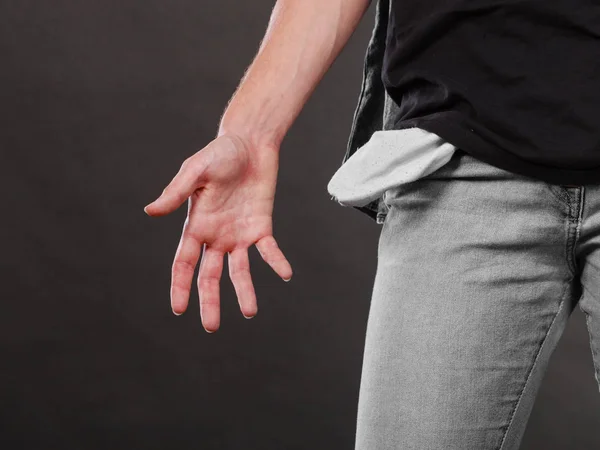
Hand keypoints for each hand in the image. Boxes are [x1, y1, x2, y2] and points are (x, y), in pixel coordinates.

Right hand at [143, 133, 292, 332]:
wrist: (250, 143)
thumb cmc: (219, 153)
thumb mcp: (195, 171)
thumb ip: (176, 193)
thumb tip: (150, 211)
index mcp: (196, 226)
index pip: (184, 263)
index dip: (180, 286)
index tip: (179, 309)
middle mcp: (216, 236)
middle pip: (210, 276)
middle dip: (209, 301)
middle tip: (211, 327)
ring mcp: (239, 234)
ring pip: (239, 270)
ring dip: (244, 290)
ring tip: (249, 312)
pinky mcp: (261, 227)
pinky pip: (269, 250)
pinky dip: (276, 261)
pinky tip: (285, 273)